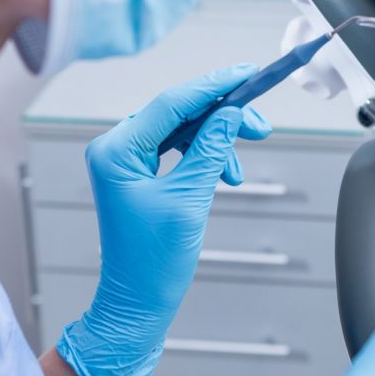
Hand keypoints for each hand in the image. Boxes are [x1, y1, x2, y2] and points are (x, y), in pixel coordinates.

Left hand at [56, 64, 271, 375]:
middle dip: (222, 116)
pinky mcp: (138, 171)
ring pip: (181, 128)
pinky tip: (227, 173)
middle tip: (259, 123)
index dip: (214, 85)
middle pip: (178, 112)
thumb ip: (211, 148)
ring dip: (217, 139)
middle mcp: (116, 148)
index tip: (247, 72)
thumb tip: (231, 113)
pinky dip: (205, 155)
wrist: (137, 302)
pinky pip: (177, 147)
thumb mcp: (189, 198)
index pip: (171, 103)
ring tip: (242, 161)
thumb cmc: (152, 261)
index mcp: (116, 151)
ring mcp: (125, 159)